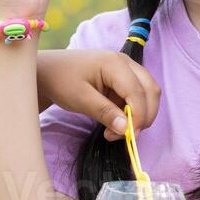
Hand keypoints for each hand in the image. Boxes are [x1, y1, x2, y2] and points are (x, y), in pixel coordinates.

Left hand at [36, 50, 160, 141]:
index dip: (139, 116)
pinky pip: (137, 96)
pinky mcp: (123, 79)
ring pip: (147, 93)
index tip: (127, 136)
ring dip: (139, 115)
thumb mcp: (80, 98)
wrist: (48, 71)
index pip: (138, 92)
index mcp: (115, 63)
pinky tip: (114, 122)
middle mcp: (125, 63)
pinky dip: (132, 112)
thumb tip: (126, 129)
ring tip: (115, 131)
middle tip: (125, 136)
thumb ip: (104, 112)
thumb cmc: (60, 80)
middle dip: (145, 116)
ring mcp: (126, 69)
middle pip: (150, 90)